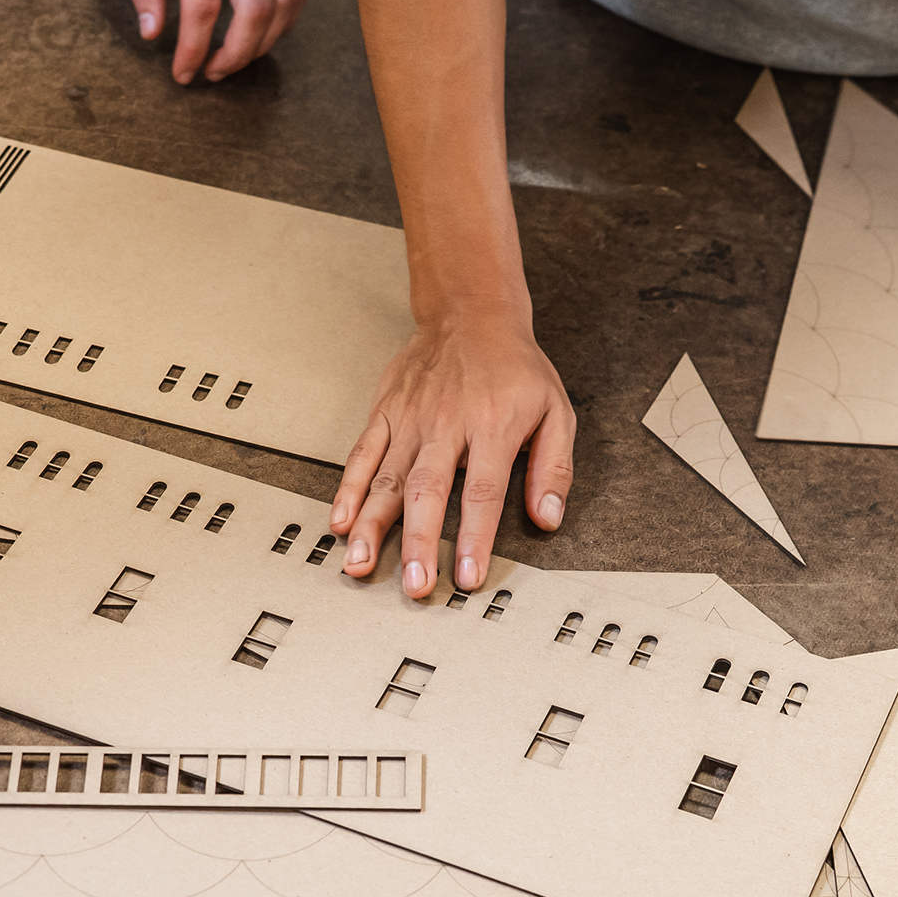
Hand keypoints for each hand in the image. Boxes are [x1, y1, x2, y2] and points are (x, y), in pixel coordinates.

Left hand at [121, 0, 310, 81]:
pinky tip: (266, 30)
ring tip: (238, 58)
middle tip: (212, 73)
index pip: (203, 6)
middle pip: (253, 12)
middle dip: (233, 57)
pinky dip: (287, 18)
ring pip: (284, 3)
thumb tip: (152, 30)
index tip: (182, 72)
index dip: (193, 50)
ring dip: (263, 44)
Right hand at [332, 321, 574, 597]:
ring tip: (360, 563)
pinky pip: (363, 454)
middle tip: (414, 584)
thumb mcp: (556, 410)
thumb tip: (547, 518)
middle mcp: (447, 425)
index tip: (468, 577)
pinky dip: (349, 489)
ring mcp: (411, 419)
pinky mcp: (385, 413)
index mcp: (493, 426)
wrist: (470, 312)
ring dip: (373, 525)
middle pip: (428, 491)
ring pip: (387, 478)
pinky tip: (341, 521)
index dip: (474, 539)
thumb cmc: (514, 367)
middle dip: (419, 542)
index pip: (482, 493)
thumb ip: (553, 468)